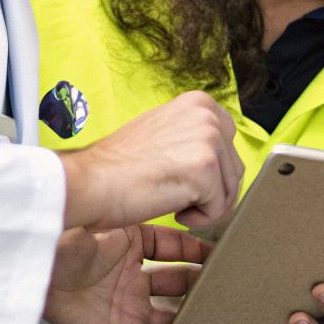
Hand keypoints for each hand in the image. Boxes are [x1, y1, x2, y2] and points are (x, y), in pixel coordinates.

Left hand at [43, 223, 209, 323]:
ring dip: (187, 309)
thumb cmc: (69, 236)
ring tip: (208, 302)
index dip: (195, 248)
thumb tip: (177, 202)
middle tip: (218, 275)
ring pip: (168, 310)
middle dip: (197, 278)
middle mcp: (129, 272)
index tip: (216, 248)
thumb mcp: (112, 216)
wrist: (41, 267)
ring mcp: (125, 302)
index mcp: (129, 241)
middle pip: (175, 278)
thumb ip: (144, 214)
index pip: (172, 245)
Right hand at [61, 90, 241, 230]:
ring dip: (202, 206)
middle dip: (210, 192)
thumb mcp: (161, 131)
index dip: (210, 173)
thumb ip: (191, 135)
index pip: (229, 146)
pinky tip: (172, 210)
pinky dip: (198, 220)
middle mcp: (209, 115)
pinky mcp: (205, 168)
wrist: (90, 181)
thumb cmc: (117, 165)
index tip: (181, 178)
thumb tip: (217, 155)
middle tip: (173, 192)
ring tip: (169, 199)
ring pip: (228, 191)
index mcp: (200, 103)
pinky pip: (219, 210)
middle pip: (233, 170)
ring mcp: (209, 140)